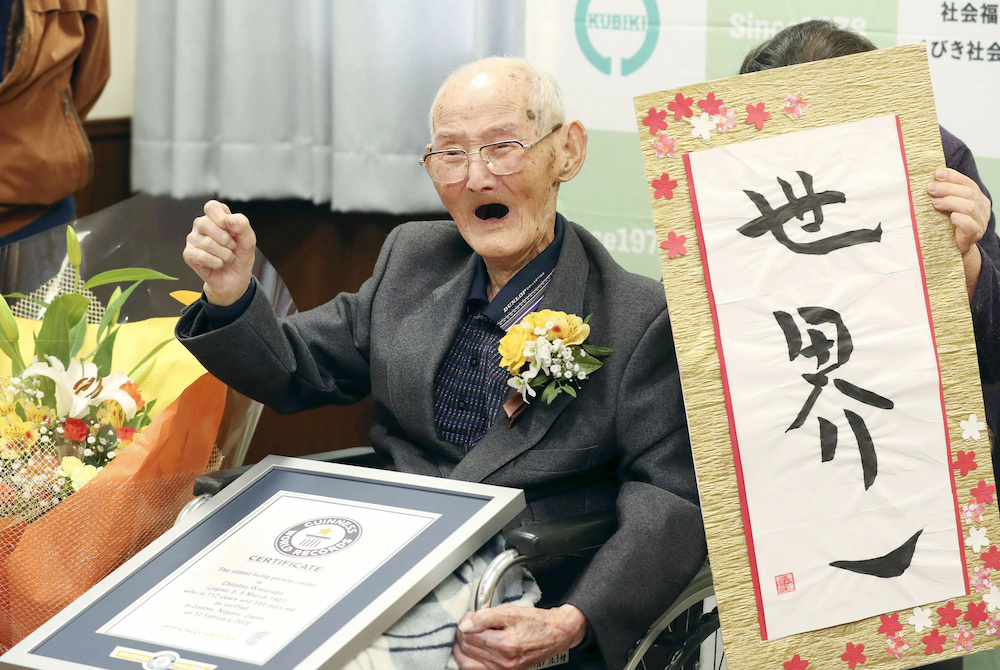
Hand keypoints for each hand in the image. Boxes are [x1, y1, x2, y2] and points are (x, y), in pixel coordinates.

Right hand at [182, 200, 256, 305]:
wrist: (236, 279)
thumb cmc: (240, 256)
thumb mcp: (248, 240)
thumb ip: (242, 225)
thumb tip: (228, 219)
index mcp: (216, 217)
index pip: (211, 207)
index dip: (222, 218)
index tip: (232, 230)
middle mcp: (202, 226)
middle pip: (205, 223)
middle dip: (225, 239)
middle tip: (232, 247)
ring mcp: (193, 240)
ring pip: (205, 242)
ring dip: (224, 254)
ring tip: (228, 257)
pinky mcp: (189, 255)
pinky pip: (200, 256)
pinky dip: (215, 262)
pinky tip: (219, 264)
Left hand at [452, 604, 586, 669]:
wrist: (556, 634)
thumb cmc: (536, 622)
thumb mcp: (511, 612)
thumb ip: (486, 617)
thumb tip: (466, 624)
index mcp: (506, 645)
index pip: (470, 636)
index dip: (465, 623)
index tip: (469, 615)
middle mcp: (504, 662)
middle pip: (467, 650)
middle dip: (461, 635)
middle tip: (467, 623)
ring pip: (468, 664)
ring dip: (461, 650)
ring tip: (466, 637)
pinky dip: (469, 662)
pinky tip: (470, 652)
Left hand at [927, 167, 991, 298]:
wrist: (953, 248)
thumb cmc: (947, 224)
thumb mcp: (946, 206)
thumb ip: (943, 193)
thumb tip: (930, 178)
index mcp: (976, 197)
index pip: (967, 183)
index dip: (953, 177)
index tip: (937, 174)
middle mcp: (981, 208)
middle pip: (968, 193)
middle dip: (948, 188)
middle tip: (930, 188)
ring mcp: (980, 222)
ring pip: (970, 207)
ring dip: (951, 201)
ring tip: (935, 202)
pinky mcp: (974, 236)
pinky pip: (971, 226)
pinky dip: (962, 220)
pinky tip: (952, 217)